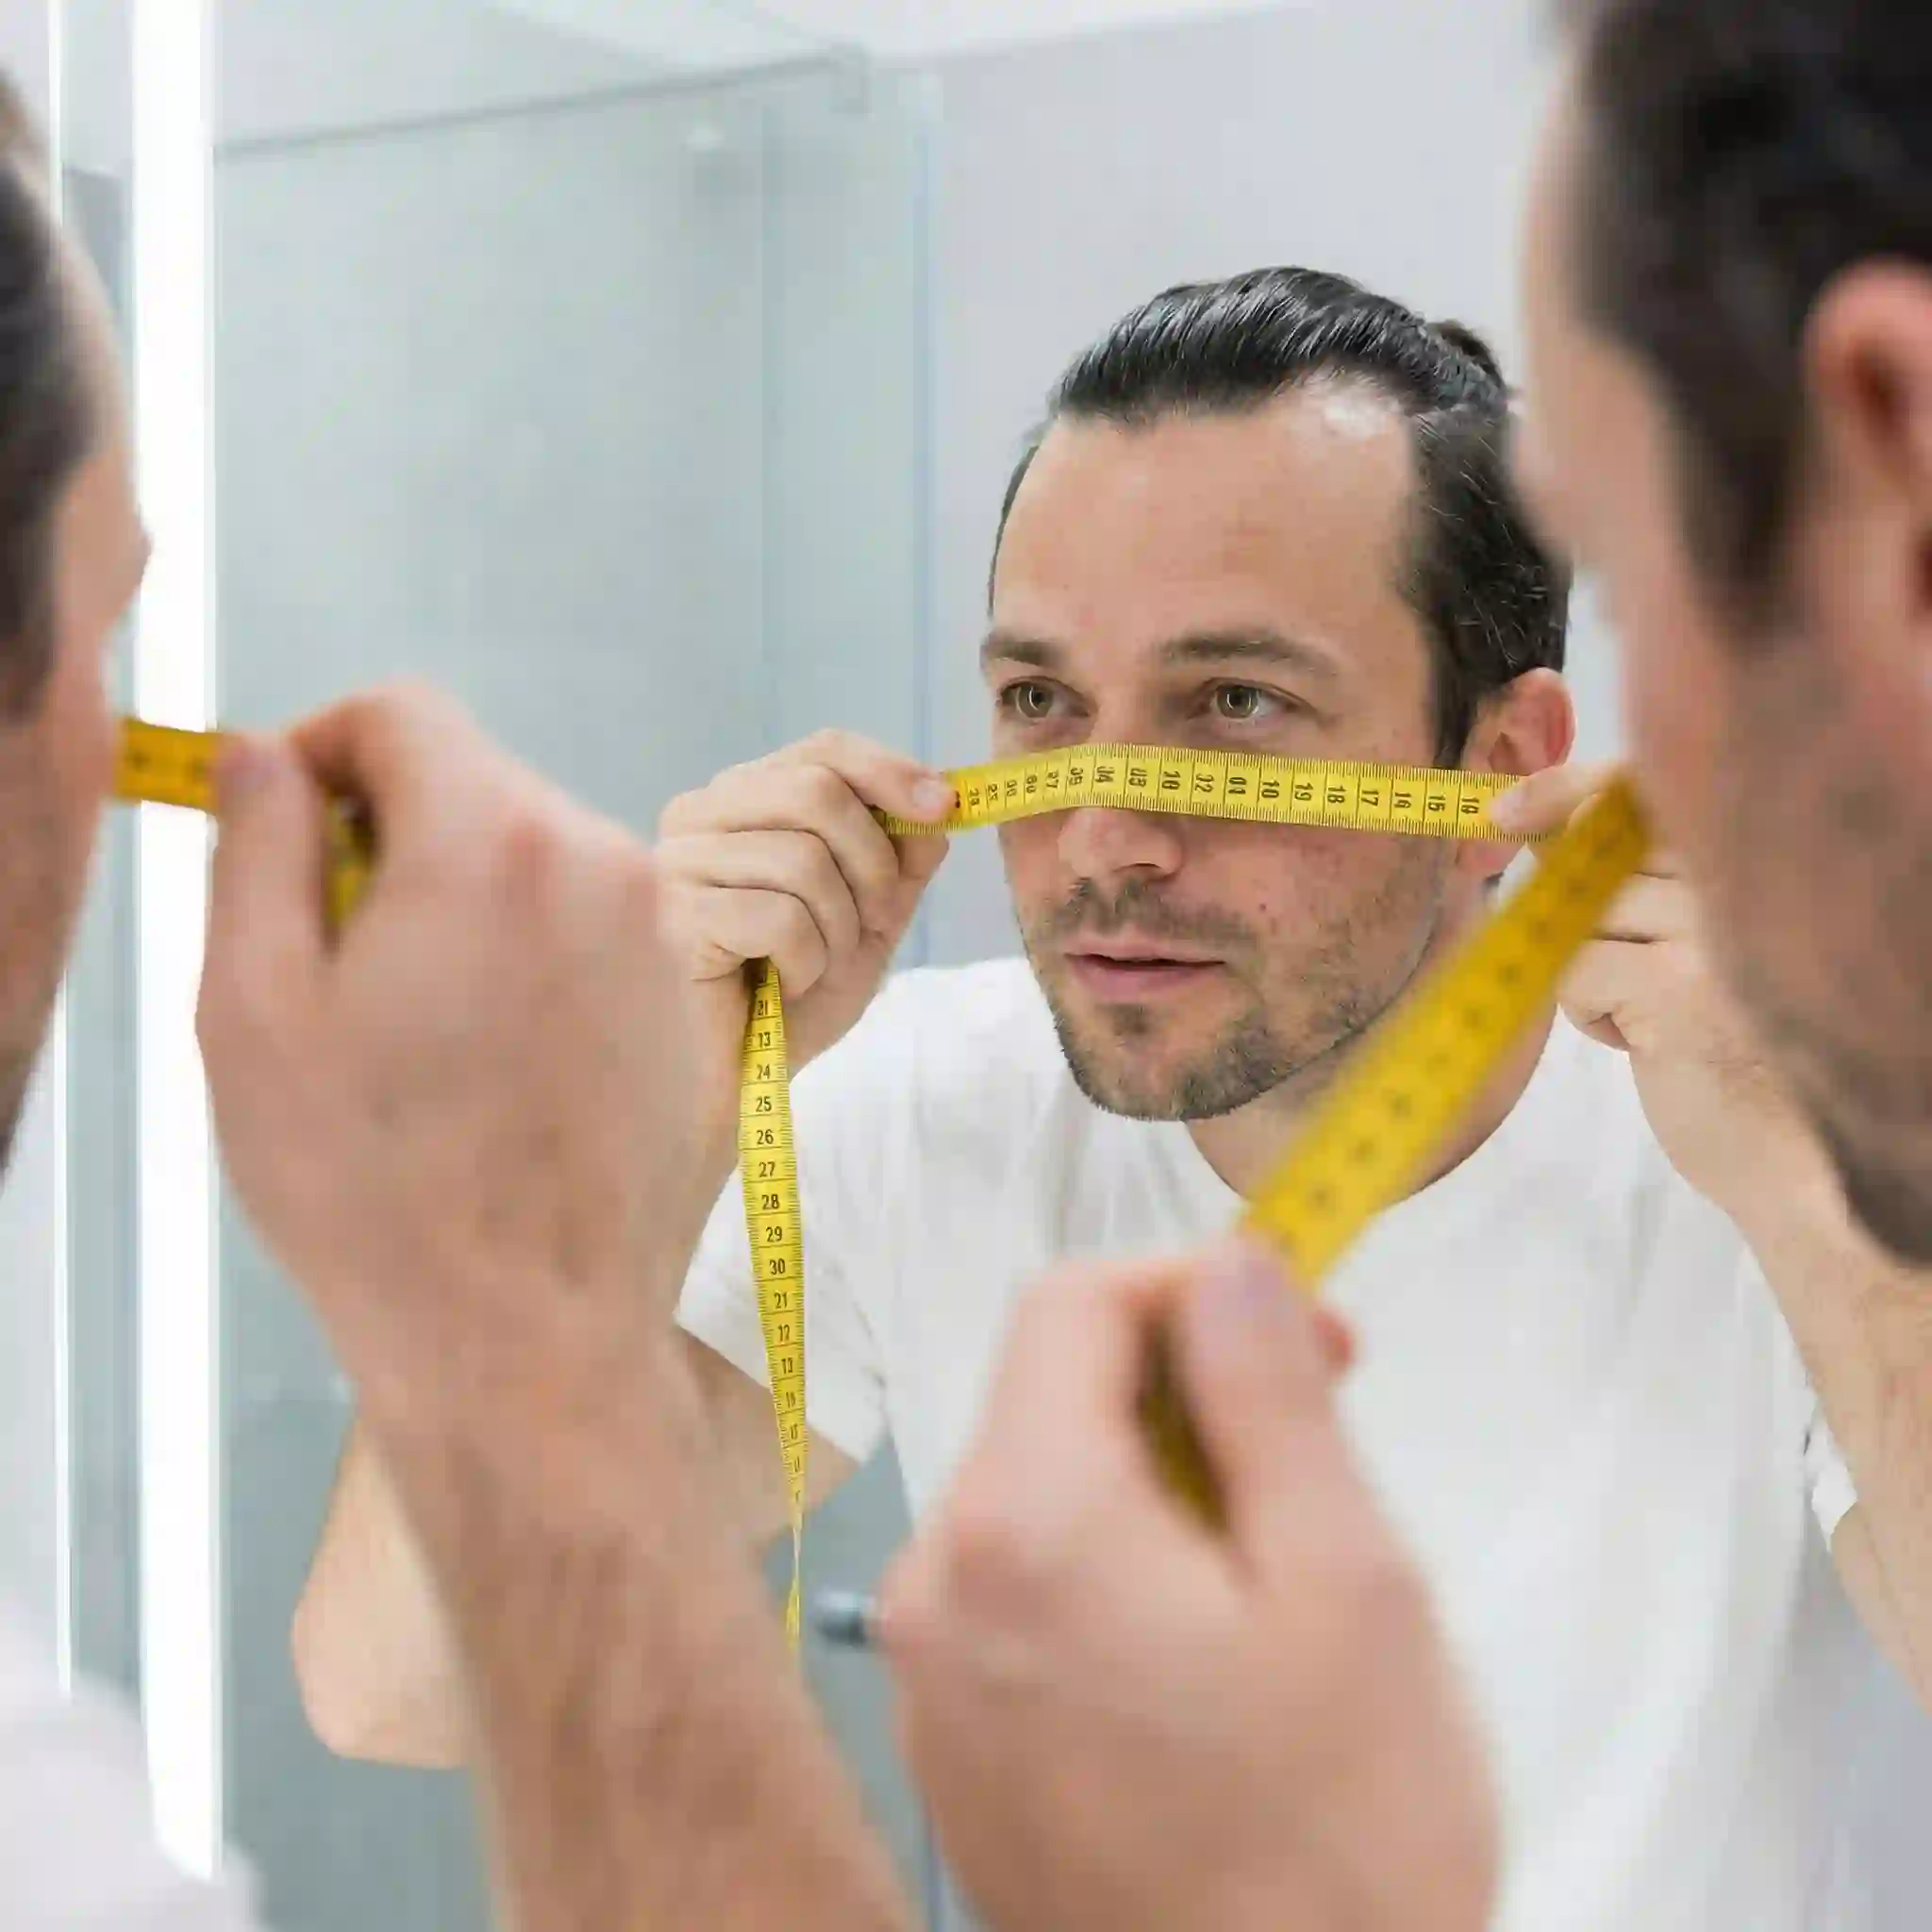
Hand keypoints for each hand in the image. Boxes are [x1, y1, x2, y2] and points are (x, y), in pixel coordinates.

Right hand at [198, 685, 709, 1444]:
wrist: (532, 1340)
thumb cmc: (375, 1192)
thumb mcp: (256, 1012)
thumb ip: (260, 848)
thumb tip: (269, 757)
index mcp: (496, 843)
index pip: (401, 714)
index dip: (321, 752)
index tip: (287, 832)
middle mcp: (606, 863)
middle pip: (475, 786)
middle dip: (393, 841)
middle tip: (341, 966)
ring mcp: (665, 936)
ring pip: (537, 862)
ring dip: (466, 908)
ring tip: (423, 1039)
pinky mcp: (694, 1004)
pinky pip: (595, 935)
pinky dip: (537, 963)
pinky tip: (501, 1074)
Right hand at [656, 731, 951, 1153]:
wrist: (740, 1088)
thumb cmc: (790, 1004)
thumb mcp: (867, 924)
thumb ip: (900, 863)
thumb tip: (937, 807)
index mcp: (741, 803)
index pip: (821, 751)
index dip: (889, 772)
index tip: (943, 807)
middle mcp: (698, 818)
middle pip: (816, 792)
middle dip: (871, 865)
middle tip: (871, 924)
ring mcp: (678, 865)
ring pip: (802, 859)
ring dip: (837, 929)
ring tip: (812, 968)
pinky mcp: (674, 918)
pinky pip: (779, 916)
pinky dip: (805, 962)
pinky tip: (780, 987)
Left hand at [880, 1242, 1494, 1931]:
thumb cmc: (1341, 1838)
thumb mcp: (1349, 1585)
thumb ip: (1270, 1396)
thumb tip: (1232, 1262)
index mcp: (1022, 1522)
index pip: (1072, 1305)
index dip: (1195, 1285)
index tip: (1311, 1333)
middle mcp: (936, 1585)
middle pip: (1048, 1401)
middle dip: (1184, 1392)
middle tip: (1317, 1452)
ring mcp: (929, 1680)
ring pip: (1041, 1500)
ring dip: (1156, 1489)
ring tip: (1277, 1580)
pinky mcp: (951, 1753)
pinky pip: (1020, 1600)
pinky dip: (1110, 1579)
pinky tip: (1208, 1665)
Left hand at [1493, 763, 1823, 1218]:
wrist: (1792, 1158)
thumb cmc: (1737, 1047)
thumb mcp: (1704, 943)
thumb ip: (1649, 883)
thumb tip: (1542, 832)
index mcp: (1754, 860)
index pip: (1643, 789)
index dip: (1567, 790)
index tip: (1506, 812)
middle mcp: (1745, 879)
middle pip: (1596, 860)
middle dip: (1578, 915)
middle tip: (1621, 972)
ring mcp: (1713, 929)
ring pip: (1580, 918)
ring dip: (1591, 973)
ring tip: (1652, 1016)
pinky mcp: (1677, 988)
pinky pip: (1575, 971)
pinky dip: (1588, 1011)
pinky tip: (1644, 1044)